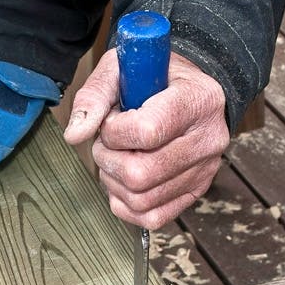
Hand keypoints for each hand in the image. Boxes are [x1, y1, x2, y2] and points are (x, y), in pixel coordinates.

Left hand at [64, 50, 229, 229]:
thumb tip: (75, 135)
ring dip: (114, 182)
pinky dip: (126, 204)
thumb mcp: (123, 67)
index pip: (147, 132)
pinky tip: (123, 180)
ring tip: (116, 157)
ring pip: (142, 200)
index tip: (112, 120)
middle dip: (108, 160)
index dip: (114, 132)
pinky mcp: (197, 190)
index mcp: (198, 99)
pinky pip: (153, 217)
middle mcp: (209, 138)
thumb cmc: (156, 75)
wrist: (191, 89)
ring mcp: (205, 169)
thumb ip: (95, 96)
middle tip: (108, 143)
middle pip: (142, 174)